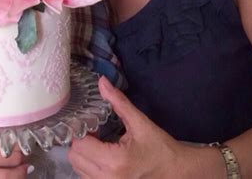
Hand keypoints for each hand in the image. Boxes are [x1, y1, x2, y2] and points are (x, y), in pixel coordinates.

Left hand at [68, 77, 222, 178]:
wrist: (177, 172)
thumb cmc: (160, 147)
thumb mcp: (139, 122)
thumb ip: (118, 102)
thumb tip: (101, 82)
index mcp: (115, 161)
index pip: (79, 144)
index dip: (81, 130)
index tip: (91, 123)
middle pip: (74, 157)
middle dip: (80, 141)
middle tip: (94, 132)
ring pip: (78, 168)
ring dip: (83, 154)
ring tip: (98, 144)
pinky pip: (87, 177)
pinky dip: (89, 166)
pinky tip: (102, 156)